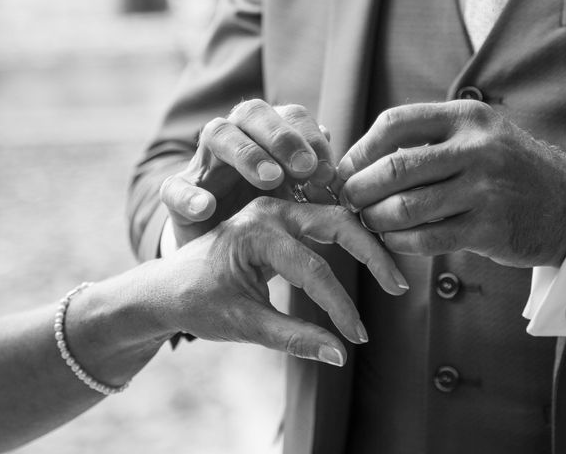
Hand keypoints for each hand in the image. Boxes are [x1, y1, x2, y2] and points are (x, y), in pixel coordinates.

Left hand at [151, 197, 405, 365]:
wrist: (167, 285)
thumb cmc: (199, 303)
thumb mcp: (244, 324)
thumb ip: (293, 339)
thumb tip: (340, 356)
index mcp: (256, 233)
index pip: (314, 270)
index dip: (340, 306)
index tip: (358, 337)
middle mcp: (269, 211)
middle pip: (336, 223)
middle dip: (371, 254)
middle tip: (398, 286)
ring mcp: (276, 209)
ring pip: (334, 217)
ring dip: (364, 243)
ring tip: (391, 274)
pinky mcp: (280, 218)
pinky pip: (322, 221)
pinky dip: (348, 238)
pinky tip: (368, 256)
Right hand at [159, 100, 335, 246]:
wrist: (218, 249)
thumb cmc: (263, 215)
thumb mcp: (295, 199)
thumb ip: (313, 181)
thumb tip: (335, 155)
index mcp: (267, 135)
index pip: (289, 115)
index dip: (310, 137)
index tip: (328, 172)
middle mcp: (235, 138)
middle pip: (252, 113)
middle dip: (282, 137)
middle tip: (304, 168)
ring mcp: (203, 162)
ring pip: (217, 134)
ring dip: (246, 153)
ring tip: (270, 180)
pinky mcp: (177, 193)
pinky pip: (176, 185)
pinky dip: (190, 195)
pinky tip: (207, 208)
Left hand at [337, 101, 565, 267]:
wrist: (565, 203)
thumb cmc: (502, 169)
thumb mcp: (473, 136)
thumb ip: (424, 142)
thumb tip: (355, 160)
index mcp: (464, 118)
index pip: (394, 123)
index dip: (359, 149)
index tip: (345, 170)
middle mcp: (475, 149)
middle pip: (394, 168)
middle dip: (358, 189)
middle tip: (348, 200)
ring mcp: (484, 190)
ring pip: (405, 208)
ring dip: (375, 219)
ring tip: (369, 221)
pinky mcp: (489, 228)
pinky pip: (426, 239)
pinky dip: (398, 242)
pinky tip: (392, 239)